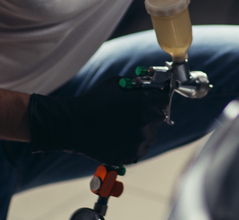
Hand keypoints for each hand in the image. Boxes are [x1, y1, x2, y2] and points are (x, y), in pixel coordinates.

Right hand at [28, 76, 168, 164]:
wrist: (74, 124)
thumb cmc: (94, 100)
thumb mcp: (117, 83)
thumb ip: (136, 84)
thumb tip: (148, 85)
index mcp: (143, 102)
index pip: (163, 99)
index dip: (158, 98)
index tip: (154, 99)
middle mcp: (144, 121)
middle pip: (159, 117)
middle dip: (150, 114)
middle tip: (136, 113)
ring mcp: (138, 140)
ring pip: (151, 135)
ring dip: (144, 130)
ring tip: (125, 127)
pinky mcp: (131, 154)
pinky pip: (141, 149)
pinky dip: (135, 144)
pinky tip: (121, 137)